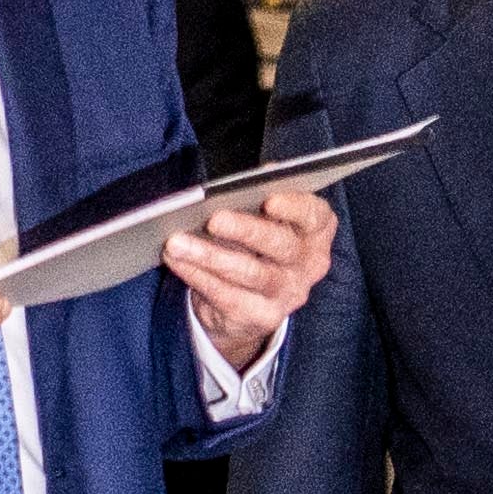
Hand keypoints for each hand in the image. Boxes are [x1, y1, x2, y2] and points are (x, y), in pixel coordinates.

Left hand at [163, 188, 333, 369]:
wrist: (252, 302)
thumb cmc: (257, 244)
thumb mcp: (265, 219)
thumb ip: (259, 196)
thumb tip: (248, 177)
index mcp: (316, 231)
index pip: (314, 216)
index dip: (294, 207)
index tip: (268, 200)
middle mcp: (309, 264)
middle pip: (281, 245)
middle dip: (245, 231)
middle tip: (213, 219)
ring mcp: (288, 293)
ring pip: (250, 273)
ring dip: (210, 256)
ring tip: (177, 242)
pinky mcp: (262, 316)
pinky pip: (226, 295)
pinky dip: (197, 275)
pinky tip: (176, 260)